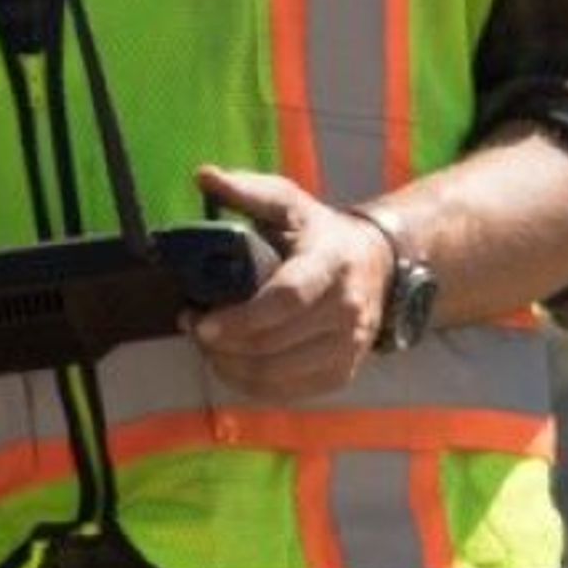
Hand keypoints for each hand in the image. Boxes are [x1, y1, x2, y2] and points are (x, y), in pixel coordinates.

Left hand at [181, 164, 392, 398]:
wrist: (376, 265)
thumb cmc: (320, 232)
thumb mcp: (289, 202)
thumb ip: (247, 190)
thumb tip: (203, 175)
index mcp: (331, 263)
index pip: (286, 300)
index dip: (241, 320)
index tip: (201, 323)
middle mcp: (346, 311)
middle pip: (275, 345)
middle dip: (223, 344)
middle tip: (191, 326)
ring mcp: (347, 348)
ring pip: (277, 376)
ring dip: (230, 367)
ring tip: (206, 344)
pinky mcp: (341, 374)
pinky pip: (288, 393)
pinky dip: (251, 385)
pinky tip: (229, 363)